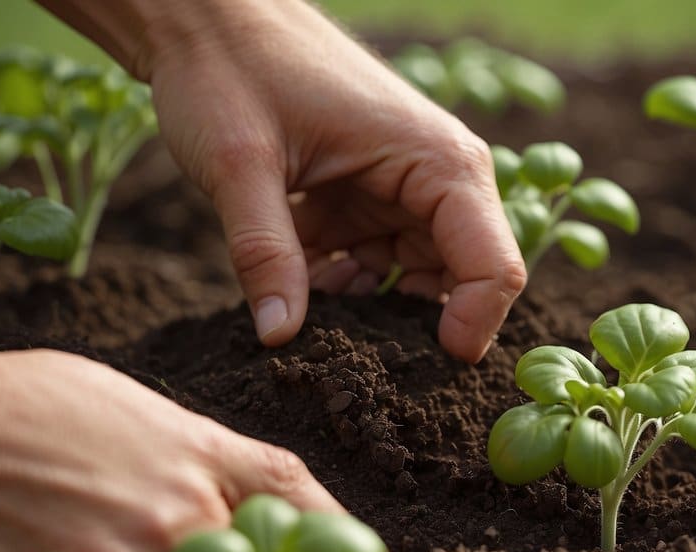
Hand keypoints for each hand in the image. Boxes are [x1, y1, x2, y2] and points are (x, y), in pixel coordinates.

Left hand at [139, 0, 526, 360]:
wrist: (202, 17)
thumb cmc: (231, 68)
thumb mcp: (239, 166)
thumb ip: (265, 254)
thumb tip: (281, 339)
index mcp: (439, 161)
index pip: (493, 267)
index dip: (469, 329)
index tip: (417, 373)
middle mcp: (438, 176)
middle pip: (461, 281)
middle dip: (411, 327)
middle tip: (356, 358)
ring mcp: (404, 188)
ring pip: (414, 279)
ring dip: (368, 307)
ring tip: (312, 304)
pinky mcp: (369, 196)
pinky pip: (375, 262)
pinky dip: (340, 284)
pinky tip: (297, 278)